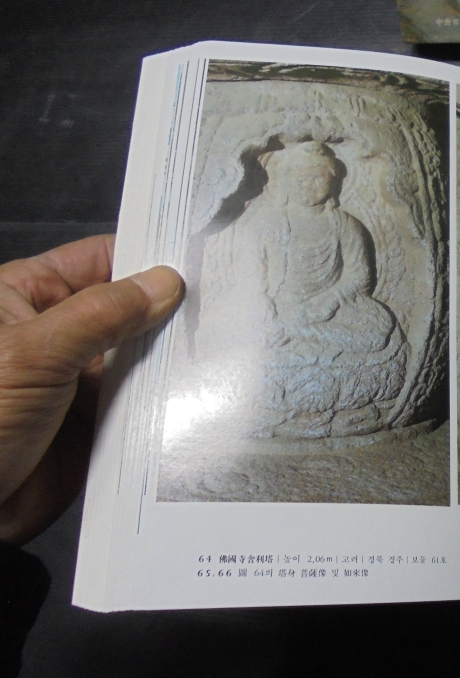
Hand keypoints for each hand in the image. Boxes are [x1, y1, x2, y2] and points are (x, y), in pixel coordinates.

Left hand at [0, 235, 183, 545]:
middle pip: (127, 307)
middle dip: (167, 310)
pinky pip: (143, 401)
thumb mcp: (35, 354)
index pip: (97, 259)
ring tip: (212, 349)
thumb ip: (103, 314)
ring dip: (169, 358)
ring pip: (140, 356)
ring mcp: (77, 379)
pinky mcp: (97, 422)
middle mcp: (56, 335)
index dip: (144, 255)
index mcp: (24, 298)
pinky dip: (167, 399)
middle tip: (216, 305)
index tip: (193, 256)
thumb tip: (161, 284)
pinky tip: (192, 392)